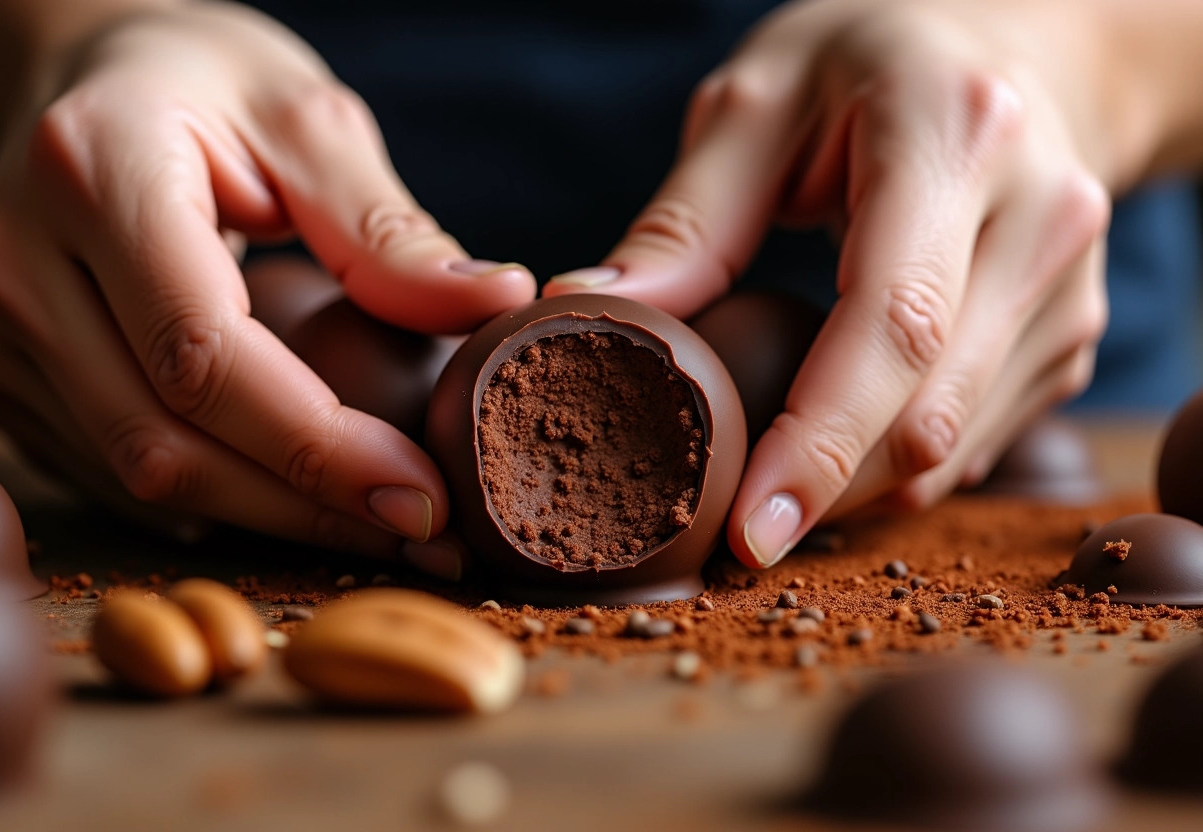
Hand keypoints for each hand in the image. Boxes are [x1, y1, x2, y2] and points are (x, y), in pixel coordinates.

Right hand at [0, 2, 534, 559]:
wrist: (83, 76)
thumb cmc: (199, 83)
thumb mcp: (305, 120)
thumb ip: (385, 227)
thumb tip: (493, 304)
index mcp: (94, 174)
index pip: (205, 354)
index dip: (318, 447)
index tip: (422, 496)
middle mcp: (16, 261)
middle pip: (166, 441)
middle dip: (308, 506)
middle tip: (428, 534)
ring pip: (138, 473)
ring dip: (271, 517)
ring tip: (379, 523)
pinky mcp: (3, 372)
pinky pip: (111, 470)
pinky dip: (215, 498)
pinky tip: (295, 498)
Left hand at [544, 0, 1111, 567]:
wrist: (1018, 51)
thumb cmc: (870, 64)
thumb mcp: (759, 100)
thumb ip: (684, 219)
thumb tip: (593, 313)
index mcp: (955, 137)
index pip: (893, 325)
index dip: (820, 445)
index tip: (751, 534)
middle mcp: (1040, 218)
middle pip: (929, 412)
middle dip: (824, 492)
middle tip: (731, 529)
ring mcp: (1069, 287)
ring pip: (955, 449)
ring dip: (856, 489)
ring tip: (776, 480)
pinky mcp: (1071, 336)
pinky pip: (975, 442)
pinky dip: (897, 464)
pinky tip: (843, 439)